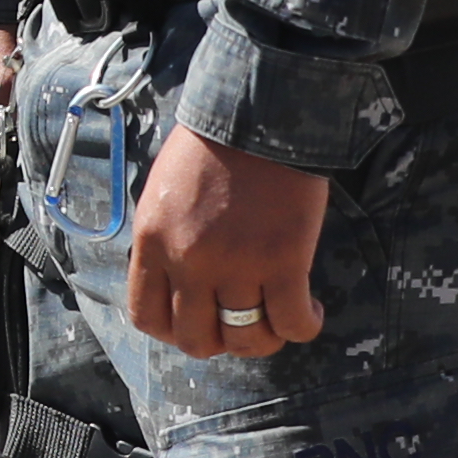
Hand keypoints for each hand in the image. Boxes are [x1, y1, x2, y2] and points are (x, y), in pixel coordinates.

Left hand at [127, 124, 329, 357]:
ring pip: (246, 339)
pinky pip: (292, 323)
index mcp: (152, 243)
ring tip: (276, 319)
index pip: (148, 317)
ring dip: (263, 340)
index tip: (196, 323)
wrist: (258, 116)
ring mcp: (237, 265)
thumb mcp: (162, 196)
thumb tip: (177, 285)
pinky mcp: (284, 261)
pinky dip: (303, 326)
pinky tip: (309, 309)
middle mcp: (189, 262)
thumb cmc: (210, 149)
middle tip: (239, 323)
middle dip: (219, 342)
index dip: (173, 332)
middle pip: (196, 339)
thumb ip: (165, 243)